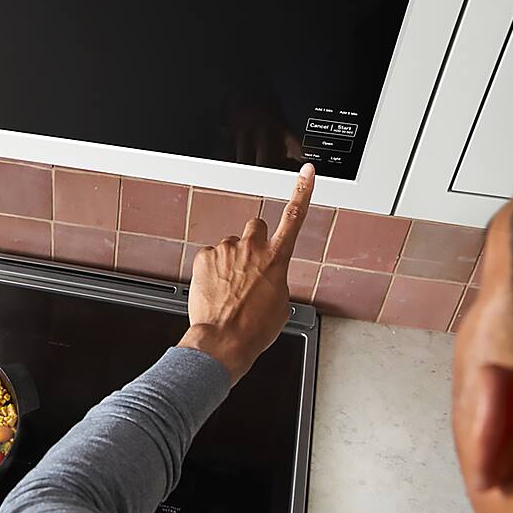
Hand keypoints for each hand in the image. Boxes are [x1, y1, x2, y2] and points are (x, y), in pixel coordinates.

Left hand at [179, 163, 315, 383]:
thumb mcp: (281, 305)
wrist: (224, 340)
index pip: (294, 217)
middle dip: (254, 241)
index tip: (307, 173)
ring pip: (230, 245)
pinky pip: (210, 257)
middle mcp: (252, 248)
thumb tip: (269, 281)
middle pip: (256, 226)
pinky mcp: (205, 257)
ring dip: (230, 260)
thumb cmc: (254, 328)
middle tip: (248, 264)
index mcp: (277, 258)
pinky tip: (214, 289)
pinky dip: (211, 269)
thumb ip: (277, 281)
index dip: (302, 191)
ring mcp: (226, 250)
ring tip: (229, 288)